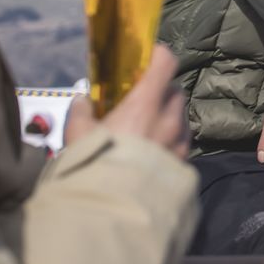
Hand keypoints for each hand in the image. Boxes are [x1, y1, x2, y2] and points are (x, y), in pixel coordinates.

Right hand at [61, 44, 187, 157]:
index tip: (146, 57)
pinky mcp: (185, 163)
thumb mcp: (78, 136)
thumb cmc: (96, 165)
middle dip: (161, 91)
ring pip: (182, 116)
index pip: (165, 63)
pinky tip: (154, 151)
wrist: (115, 208)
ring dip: (169, 116)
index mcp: (146, 104)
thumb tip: (82, 100)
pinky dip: (173, 139)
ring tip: (147, 129)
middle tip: (141, 100)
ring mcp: (181, 142)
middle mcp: (170, 119)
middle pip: (175, 90)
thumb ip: (81, 112)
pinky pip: (183, 141)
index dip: (158, 55)